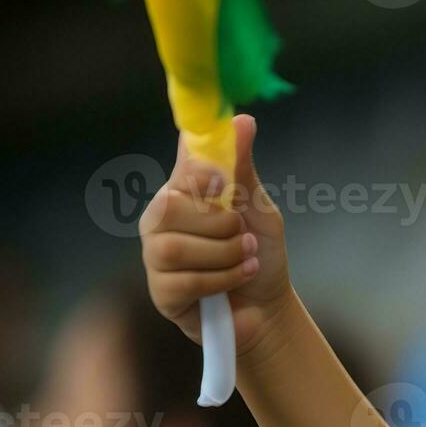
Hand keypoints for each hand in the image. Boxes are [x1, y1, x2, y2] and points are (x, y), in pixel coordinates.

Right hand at [140, 113, 292, 353]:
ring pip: (177, 247)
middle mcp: (161, 221)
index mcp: (181, 193)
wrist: (269, 308)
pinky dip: (223, 280)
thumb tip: (242, 119)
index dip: (199, 173)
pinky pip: (186, 280)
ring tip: (246, 259)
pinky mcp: (162, 293)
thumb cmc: (259, 254)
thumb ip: (242, 167)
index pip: (177, 168)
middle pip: (169, 206)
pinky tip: (238, 279)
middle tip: (243, 234)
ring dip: (225, 254)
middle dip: (219, 223)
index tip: (225, 184)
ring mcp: (156, 257)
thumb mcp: (258, 209)